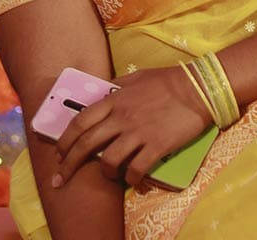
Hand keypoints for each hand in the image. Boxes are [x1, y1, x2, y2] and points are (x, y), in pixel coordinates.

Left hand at [53, 65, 213, 188]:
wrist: (197, 89)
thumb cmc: (167, 81)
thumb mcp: (136, 77)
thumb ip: (116, 87)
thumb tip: (102, 95)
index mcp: (115, 99)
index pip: (81, 121)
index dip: (65, 139)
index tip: (59, 153)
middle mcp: (122, 117)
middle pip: (86, 144)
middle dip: (69, 164)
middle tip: (62, 178)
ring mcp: (138, 133)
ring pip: (108, 161)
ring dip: (104, 173)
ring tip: (108, 176)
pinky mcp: (156, 147)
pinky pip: (136, 170)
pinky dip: (131, 179)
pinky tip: (132, 180)